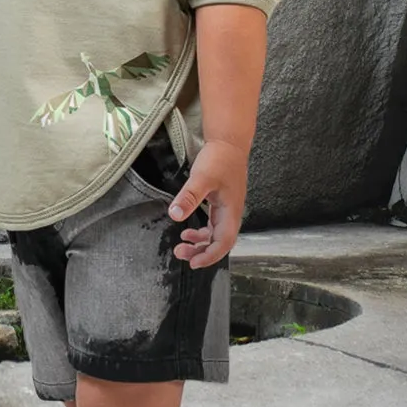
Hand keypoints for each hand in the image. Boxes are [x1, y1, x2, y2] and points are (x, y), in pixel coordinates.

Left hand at [166, 139, 247, 267]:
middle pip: (219, 242)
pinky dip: (200, 232)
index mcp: (231, 212)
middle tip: (180, 254)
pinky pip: (212, 225)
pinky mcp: (220, 204)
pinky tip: (187, 231)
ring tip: (181, 246)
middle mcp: (231, 214)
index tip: (193, 263)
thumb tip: (175, 216)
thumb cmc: (219, 159)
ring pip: (215, 235)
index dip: (210, 256)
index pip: (223, 242)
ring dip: (199, 243)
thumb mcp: (201, 178)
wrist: (228, 143)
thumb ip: (189, 197)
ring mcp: (226, 210)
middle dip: (201, 252)